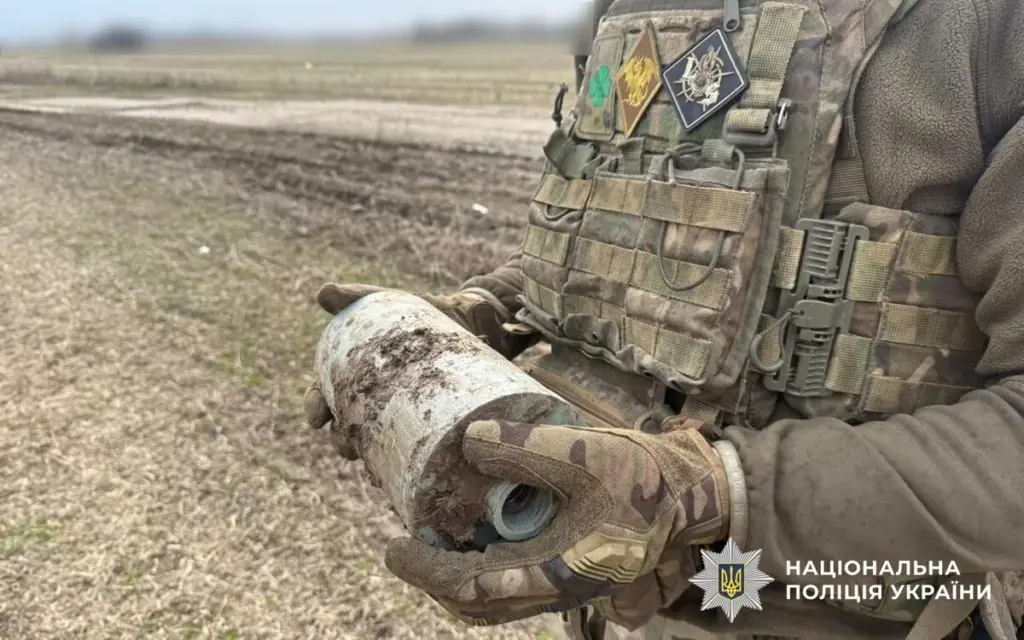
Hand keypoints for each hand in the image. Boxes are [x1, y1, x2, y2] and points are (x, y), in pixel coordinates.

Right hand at [304, 282, 533, 459]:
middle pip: (345, 428)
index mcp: (353, 374)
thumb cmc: (417, 312)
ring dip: (369, 461)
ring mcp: (399, 414)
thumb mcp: (387, 303)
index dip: (316, 408)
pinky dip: (404, 467)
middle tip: (347, 447)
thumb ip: (356, 296)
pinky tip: (402, 479)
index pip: (324, 395)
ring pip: (375, 445)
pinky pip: (412, 450)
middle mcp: (372, 400)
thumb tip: (322, 292)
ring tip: (371, 470)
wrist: (467, 321)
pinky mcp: (427, 421)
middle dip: (342, 442)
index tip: (315, 419)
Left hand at [381, 418, 729, 628]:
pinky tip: (473, 537)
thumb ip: (527, 445)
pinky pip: (515, 585)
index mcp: (559, 572)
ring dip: (457, 578)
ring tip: (431, 540)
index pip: (474, 587)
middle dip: (435, 581)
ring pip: (496, 601)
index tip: (395, 548)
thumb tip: (469, 441)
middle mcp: (558, 589)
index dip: (428, 571)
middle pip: (478, 606)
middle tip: (405, 547)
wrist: (691, 495)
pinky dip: (483, 570)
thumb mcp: (585, 454)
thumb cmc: (644, 478)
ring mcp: (564, 584)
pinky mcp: (570, 569)